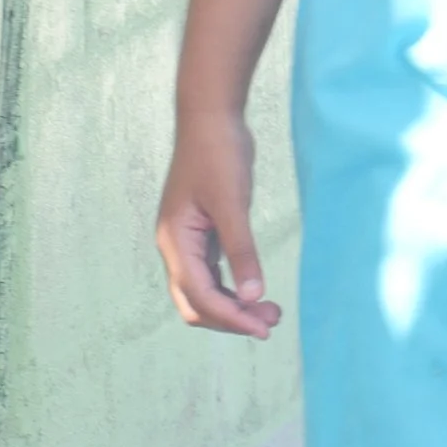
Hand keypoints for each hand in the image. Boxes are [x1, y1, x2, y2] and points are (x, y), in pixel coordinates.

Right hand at [156, 112, 282, 335]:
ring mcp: (186, 241)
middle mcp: (175, 247)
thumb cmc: (219, 154)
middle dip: (230, 319)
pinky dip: (231, 288)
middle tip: (271, 322)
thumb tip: (254, 297)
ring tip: (271, 311)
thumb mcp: (233, 203)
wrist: (210, 118)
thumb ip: (242, 250)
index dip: (231, 317)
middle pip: (195, 303)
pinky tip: (256, 291)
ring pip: (203, 291)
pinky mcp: (200, 233)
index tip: (263, 328)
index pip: (199, 296)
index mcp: (176, 241)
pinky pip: (211, 274)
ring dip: (233, 306)